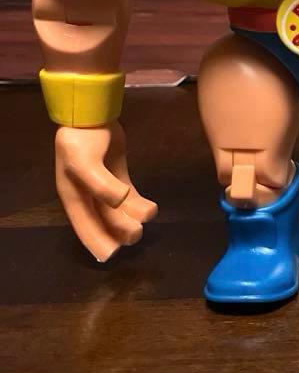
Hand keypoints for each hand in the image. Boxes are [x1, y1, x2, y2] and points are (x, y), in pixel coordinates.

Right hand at [55, 123, 157, 260]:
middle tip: (136, 236)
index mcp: (74, 197)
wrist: (91, 116)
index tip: (110, 256)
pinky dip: (138, 203)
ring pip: (118, 210)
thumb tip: (121, 202)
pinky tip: (150, 208)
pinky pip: (129, 195)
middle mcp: (87, 196)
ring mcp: (103, 185)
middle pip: (103, 221)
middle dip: (118, 231)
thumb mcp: (85, 163)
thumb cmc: (81, 142)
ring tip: (147, 218)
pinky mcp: (117, 174)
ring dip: (131, 217)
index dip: (96, 242)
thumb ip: (102, 185)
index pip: (85, 226)